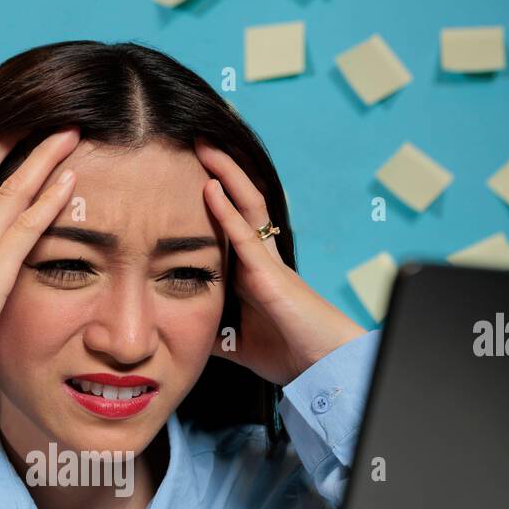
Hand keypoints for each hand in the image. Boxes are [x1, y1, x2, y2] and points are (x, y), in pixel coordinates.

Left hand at [195, 139, 364, 386]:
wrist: (323, 367)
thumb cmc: (290, 353)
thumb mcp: (236, 342)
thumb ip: (213, 331)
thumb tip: (185, 332)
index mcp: (255, 272)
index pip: (232, 223)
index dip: (215, 197)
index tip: (189, 174)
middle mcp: (263, 259)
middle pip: (241, 202)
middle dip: (220, 170)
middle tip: (196, 141)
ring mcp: (269, 262)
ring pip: (247, 206)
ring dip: (225, 173)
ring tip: (203, 144)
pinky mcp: (272, 276)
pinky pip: (245, 236)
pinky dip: (226, 211)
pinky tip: (209, 188)